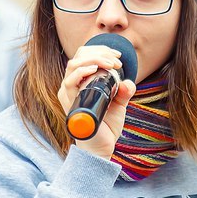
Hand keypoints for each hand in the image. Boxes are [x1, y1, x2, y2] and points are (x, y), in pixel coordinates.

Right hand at [57, 44, 135, 158]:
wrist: (101, 147)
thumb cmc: (106, 125)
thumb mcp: (119, 104)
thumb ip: (124, 91)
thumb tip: (128, 82)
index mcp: (81, 81)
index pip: (84, 55)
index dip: (100, 50)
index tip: (118, 56)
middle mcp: (71, 85)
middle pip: (79, 56)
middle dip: (99, 52)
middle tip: (117, 60)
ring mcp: (68, 93)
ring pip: (74, 64)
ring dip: (94, 59)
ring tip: (111, 64)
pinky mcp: (70, 103)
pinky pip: (70, 82)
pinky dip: (82, 72)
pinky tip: (95, 69)